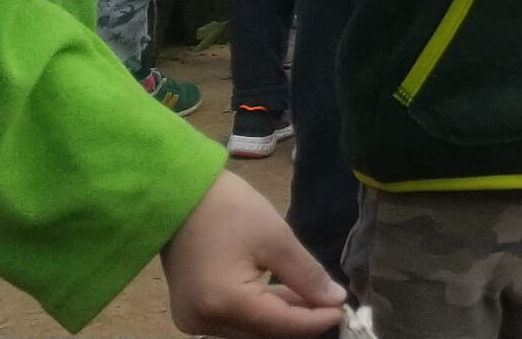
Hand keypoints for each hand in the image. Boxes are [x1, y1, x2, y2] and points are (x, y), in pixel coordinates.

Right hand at [160, 170, 345, 337]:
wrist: (178, 197)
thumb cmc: (229, 210)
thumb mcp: (276, 239)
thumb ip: (306, 275)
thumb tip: (334, 300)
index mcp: (225, 303)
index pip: (282, 325)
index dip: (316, 320)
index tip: (344, 309)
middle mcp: (204, 322)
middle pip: (265, 333)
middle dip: (301, 320)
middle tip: (331, 301)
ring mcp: (193, 321)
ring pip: (251, 330)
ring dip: (282, 317)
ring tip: (313, 296)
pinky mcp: (191, 314)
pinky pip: (235, 322)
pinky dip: (261, 312)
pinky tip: (286, 295)